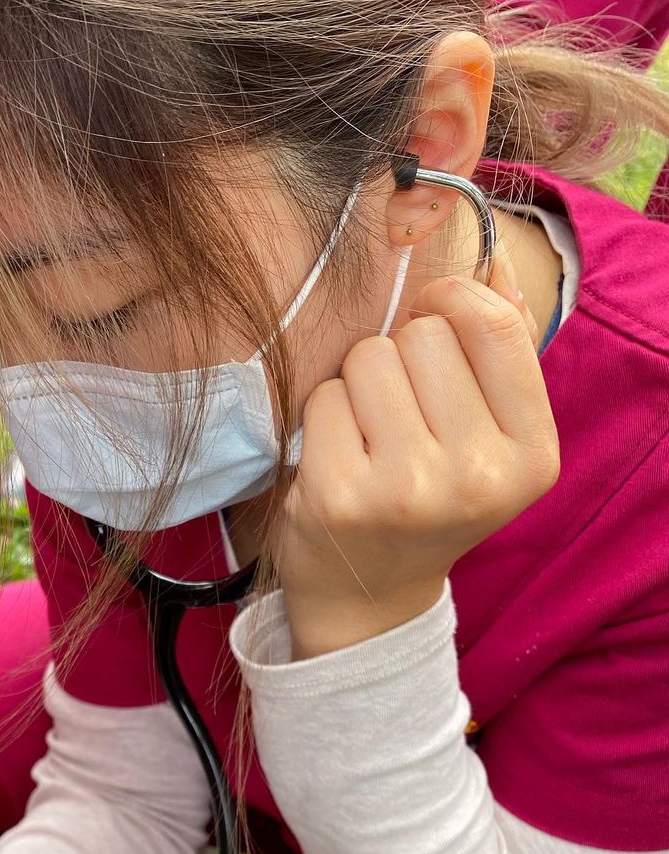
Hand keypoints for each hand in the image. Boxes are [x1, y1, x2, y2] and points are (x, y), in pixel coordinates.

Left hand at [278, 247, 558, 657]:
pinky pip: (323, 397)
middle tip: (400, 414)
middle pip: (423, 334)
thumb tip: (489, 258)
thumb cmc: (430, 496)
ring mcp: (406, 490)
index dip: (452, 301)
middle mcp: (477, 477)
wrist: (371, 595)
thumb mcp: (490, 435)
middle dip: (403, 354)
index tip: (433, 321)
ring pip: (368, 357)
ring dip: (358, 384)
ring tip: (369, 435)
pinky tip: (337, 458)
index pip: (492, 325)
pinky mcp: (339, 496)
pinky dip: (323, 416)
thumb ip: (501, 346)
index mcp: (531, 455)